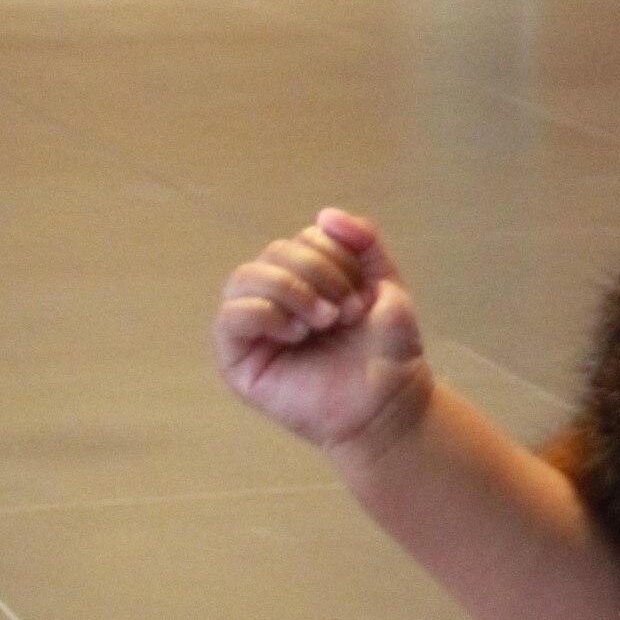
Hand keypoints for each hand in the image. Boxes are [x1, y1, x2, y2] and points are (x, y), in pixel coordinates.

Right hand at [217, 209, 431, 462]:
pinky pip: (231, 315)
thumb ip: (363, 242)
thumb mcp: (386, 285)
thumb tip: (325, 213)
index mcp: (311, 277)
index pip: (305, 237)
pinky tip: (294, 334)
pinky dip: (264, 314)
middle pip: (276, 251)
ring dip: (291, 290)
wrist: (388, 406)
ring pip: (246, 276)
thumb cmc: (388, 351)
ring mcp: (255, 325)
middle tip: (345, 312)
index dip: (335, 255)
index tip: (364, 295)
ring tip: (321, 322)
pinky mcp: (238, 357)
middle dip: (317, 273)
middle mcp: (277, 295)